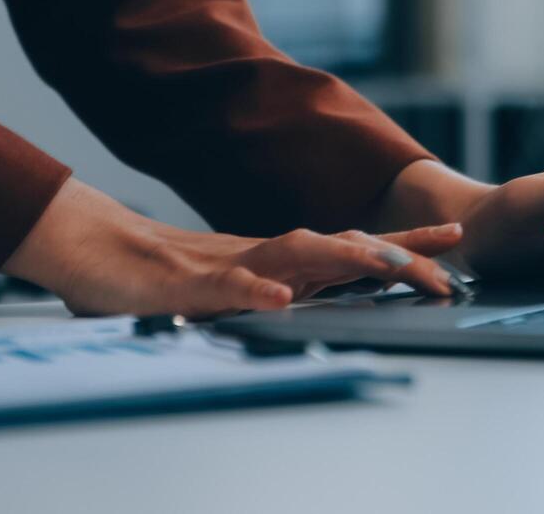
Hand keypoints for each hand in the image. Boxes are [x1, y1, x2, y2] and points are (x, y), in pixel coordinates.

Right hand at [4, 177, 464, 316]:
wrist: (93, 247)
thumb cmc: (160, 271)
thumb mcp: (231, 286)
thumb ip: (268, 288)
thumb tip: (306, 296)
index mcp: (276, 259)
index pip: (351, 250)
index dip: (402, 246)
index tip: (451, 245)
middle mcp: (263, 255)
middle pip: (342, 247)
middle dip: (399, 252)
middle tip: (451, 258)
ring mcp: (229, 265)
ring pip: (297, 256)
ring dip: (347, 258)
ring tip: (392, 265)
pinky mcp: (189, 282)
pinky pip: (227, 286)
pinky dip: (256, 291)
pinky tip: (282, 299)